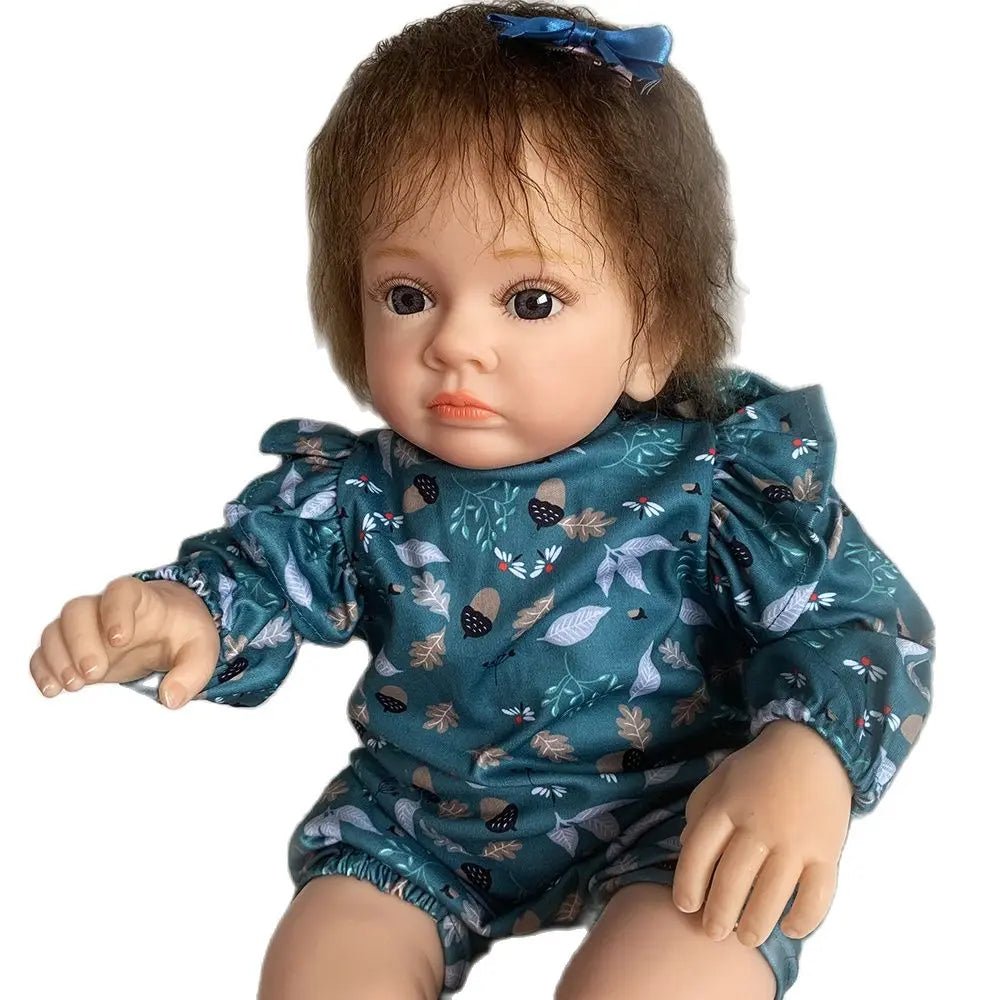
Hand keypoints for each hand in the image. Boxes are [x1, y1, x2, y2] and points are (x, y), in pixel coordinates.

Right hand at [30, 576, 219, 708]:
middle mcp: (105, 609)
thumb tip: (171, 698)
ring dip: (59, 657)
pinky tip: (52, 689)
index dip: (116, 611)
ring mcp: (86, 627)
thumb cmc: (183, 632)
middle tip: (94, 673)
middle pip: (78, 610)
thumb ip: (192, 672)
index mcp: (141, 599)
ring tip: (74, 685)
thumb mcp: (201, 649)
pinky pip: (47, 651)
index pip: (121, 591)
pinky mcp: (73, 648)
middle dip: (81, 641)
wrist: (169, 629)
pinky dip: (43, 668)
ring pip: (57, 629)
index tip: (119, 639)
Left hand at [671, 719, 852, 946]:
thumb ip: (700, 812)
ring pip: (771, 895)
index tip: (685, 906)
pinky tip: (789, 927)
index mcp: (727, 806)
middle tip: (713, 931)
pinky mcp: (826, 853)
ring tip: (746, 937)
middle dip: (718, 915)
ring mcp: (794, 842)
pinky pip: (817, 896)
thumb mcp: (719, 780)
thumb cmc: (758, 769)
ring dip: (755, 924)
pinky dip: (803, 919)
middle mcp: (758, 826)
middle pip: (732, 881)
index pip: (698, 853)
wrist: (812, 748)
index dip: (687, 884)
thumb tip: (686, 849)